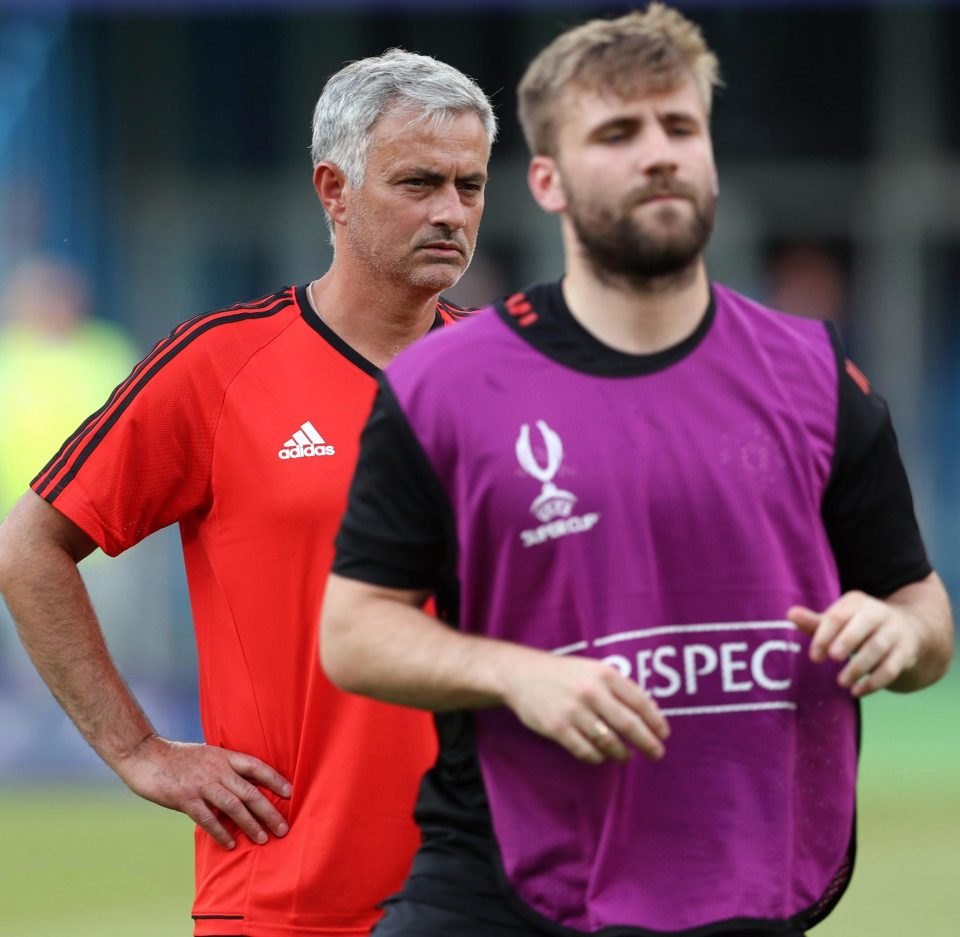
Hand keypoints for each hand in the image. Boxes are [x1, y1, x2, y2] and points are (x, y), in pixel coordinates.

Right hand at [115, 736, 292, 848]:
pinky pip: (208, 818)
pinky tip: (231, 844)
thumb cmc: (178, 758)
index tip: (291, 793)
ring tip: (263, 839)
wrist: (145, 755)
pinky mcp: (185, 798)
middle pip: (250, 791)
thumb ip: (224, 769)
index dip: (275, 779)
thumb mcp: (207, 755)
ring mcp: (201, 784)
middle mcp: (217, 769)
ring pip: (233, 806)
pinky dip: (221, 832)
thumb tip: (244, 787)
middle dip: (269, 811)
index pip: (256, 766)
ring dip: (250, 824)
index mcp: (224, 756)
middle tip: (283, 828)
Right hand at [501, 652, 669, 763]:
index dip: (655, 721)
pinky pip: (586, 751)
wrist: (522, 675)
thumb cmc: (565, 674)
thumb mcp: (593, 670)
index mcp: (604, 674)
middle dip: (647, 743)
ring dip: (621, 753)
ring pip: (608, 742)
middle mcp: (591, 691)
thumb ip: (619, 687)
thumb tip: (651, 711)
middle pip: (628, 724)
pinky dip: (597, 757)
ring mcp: (573, 711)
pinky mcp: (557, 728)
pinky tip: (601, 756)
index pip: (640, 701)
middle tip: (657, 754)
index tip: (664, 735)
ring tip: (625, 756)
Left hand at [788, 591, 920, 696]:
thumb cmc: (860, 626)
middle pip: (863, 625)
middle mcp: (878, 613)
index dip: (825, 635)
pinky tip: (857, 692)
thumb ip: (815, 622)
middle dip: (847, 641)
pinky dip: (875, 682)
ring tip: (841, 682)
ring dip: (859, 666)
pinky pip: (892, 668)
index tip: (814, 656)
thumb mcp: (839, 620)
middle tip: (832, 658)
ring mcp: (895, 632)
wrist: (909, 630)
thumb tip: (791, 614)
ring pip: (878, 648)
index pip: (838, 616)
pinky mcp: (906, 652)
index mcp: (856, 603)